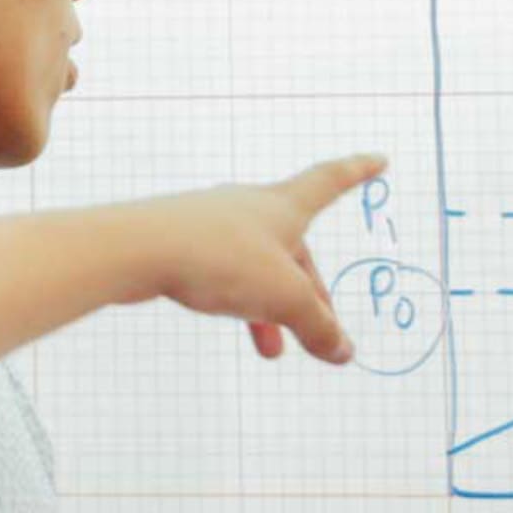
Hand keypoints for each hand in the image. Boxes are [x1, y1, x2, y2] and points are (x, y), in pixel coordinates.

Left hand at [137, 153, 385, 362]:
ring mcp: (211, 223)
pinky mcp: (180, 242)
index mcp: (283, 206)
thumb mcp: (283, 299)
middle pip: (293, 248)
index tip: (377, 160)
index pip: (330, 181)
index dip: (357, 173)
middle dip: (309, 292)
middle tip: (320, 331)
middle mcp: (248, 207)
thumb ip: (317, 326)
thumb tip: (343, 352)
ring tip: (271, 351)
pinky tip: (232, 322)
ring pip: (255, 267)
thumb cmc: (219, 260)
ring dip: (269, 307)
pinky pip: (220, 272)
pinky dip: (236, 300)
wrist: (135, 251)